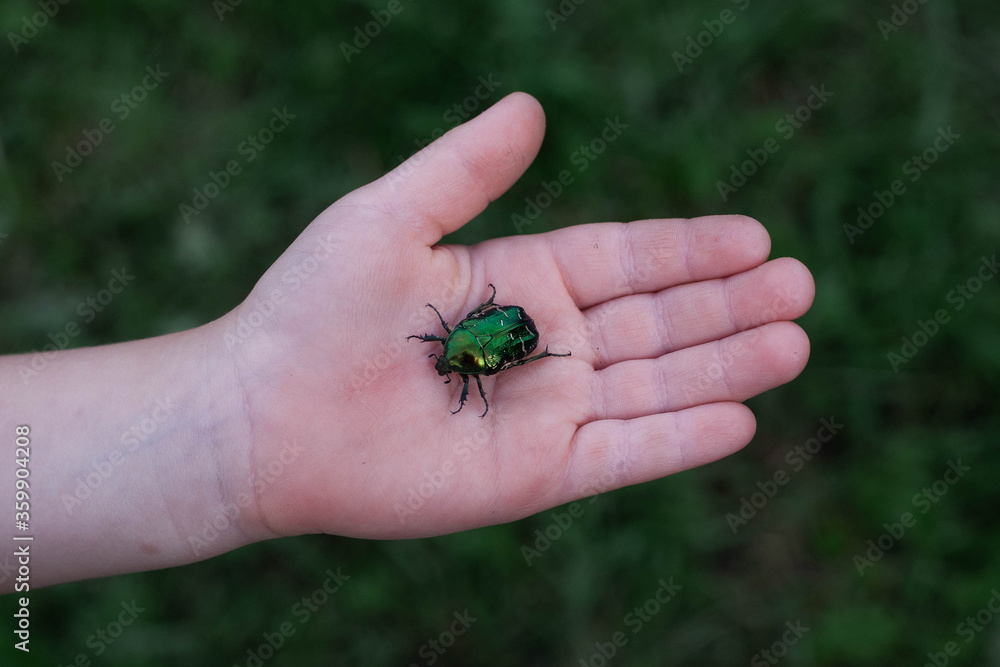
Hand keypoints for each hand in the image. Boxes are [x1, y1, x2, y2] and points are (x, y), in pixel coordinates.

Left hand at [226, 92, 814, 540]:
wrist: (264, 417)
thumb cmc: (313, 309)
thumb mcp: (389, 217)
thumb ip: (465, 168)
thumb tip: (533, 107)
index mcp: (517, 282)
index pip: (625, 260)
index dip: (690, 249)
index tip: (755, 235)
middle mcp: (542, 347)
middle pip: (656, 322)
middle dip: (728, 304)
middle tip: (801, 283)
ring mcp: (543, 413)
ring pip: (655, 386)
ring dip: (726, 366)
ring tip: (795, 341)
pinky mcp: (535, 474)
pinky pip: (624, 454)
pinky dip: (682, 439)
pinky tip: (742, 417)